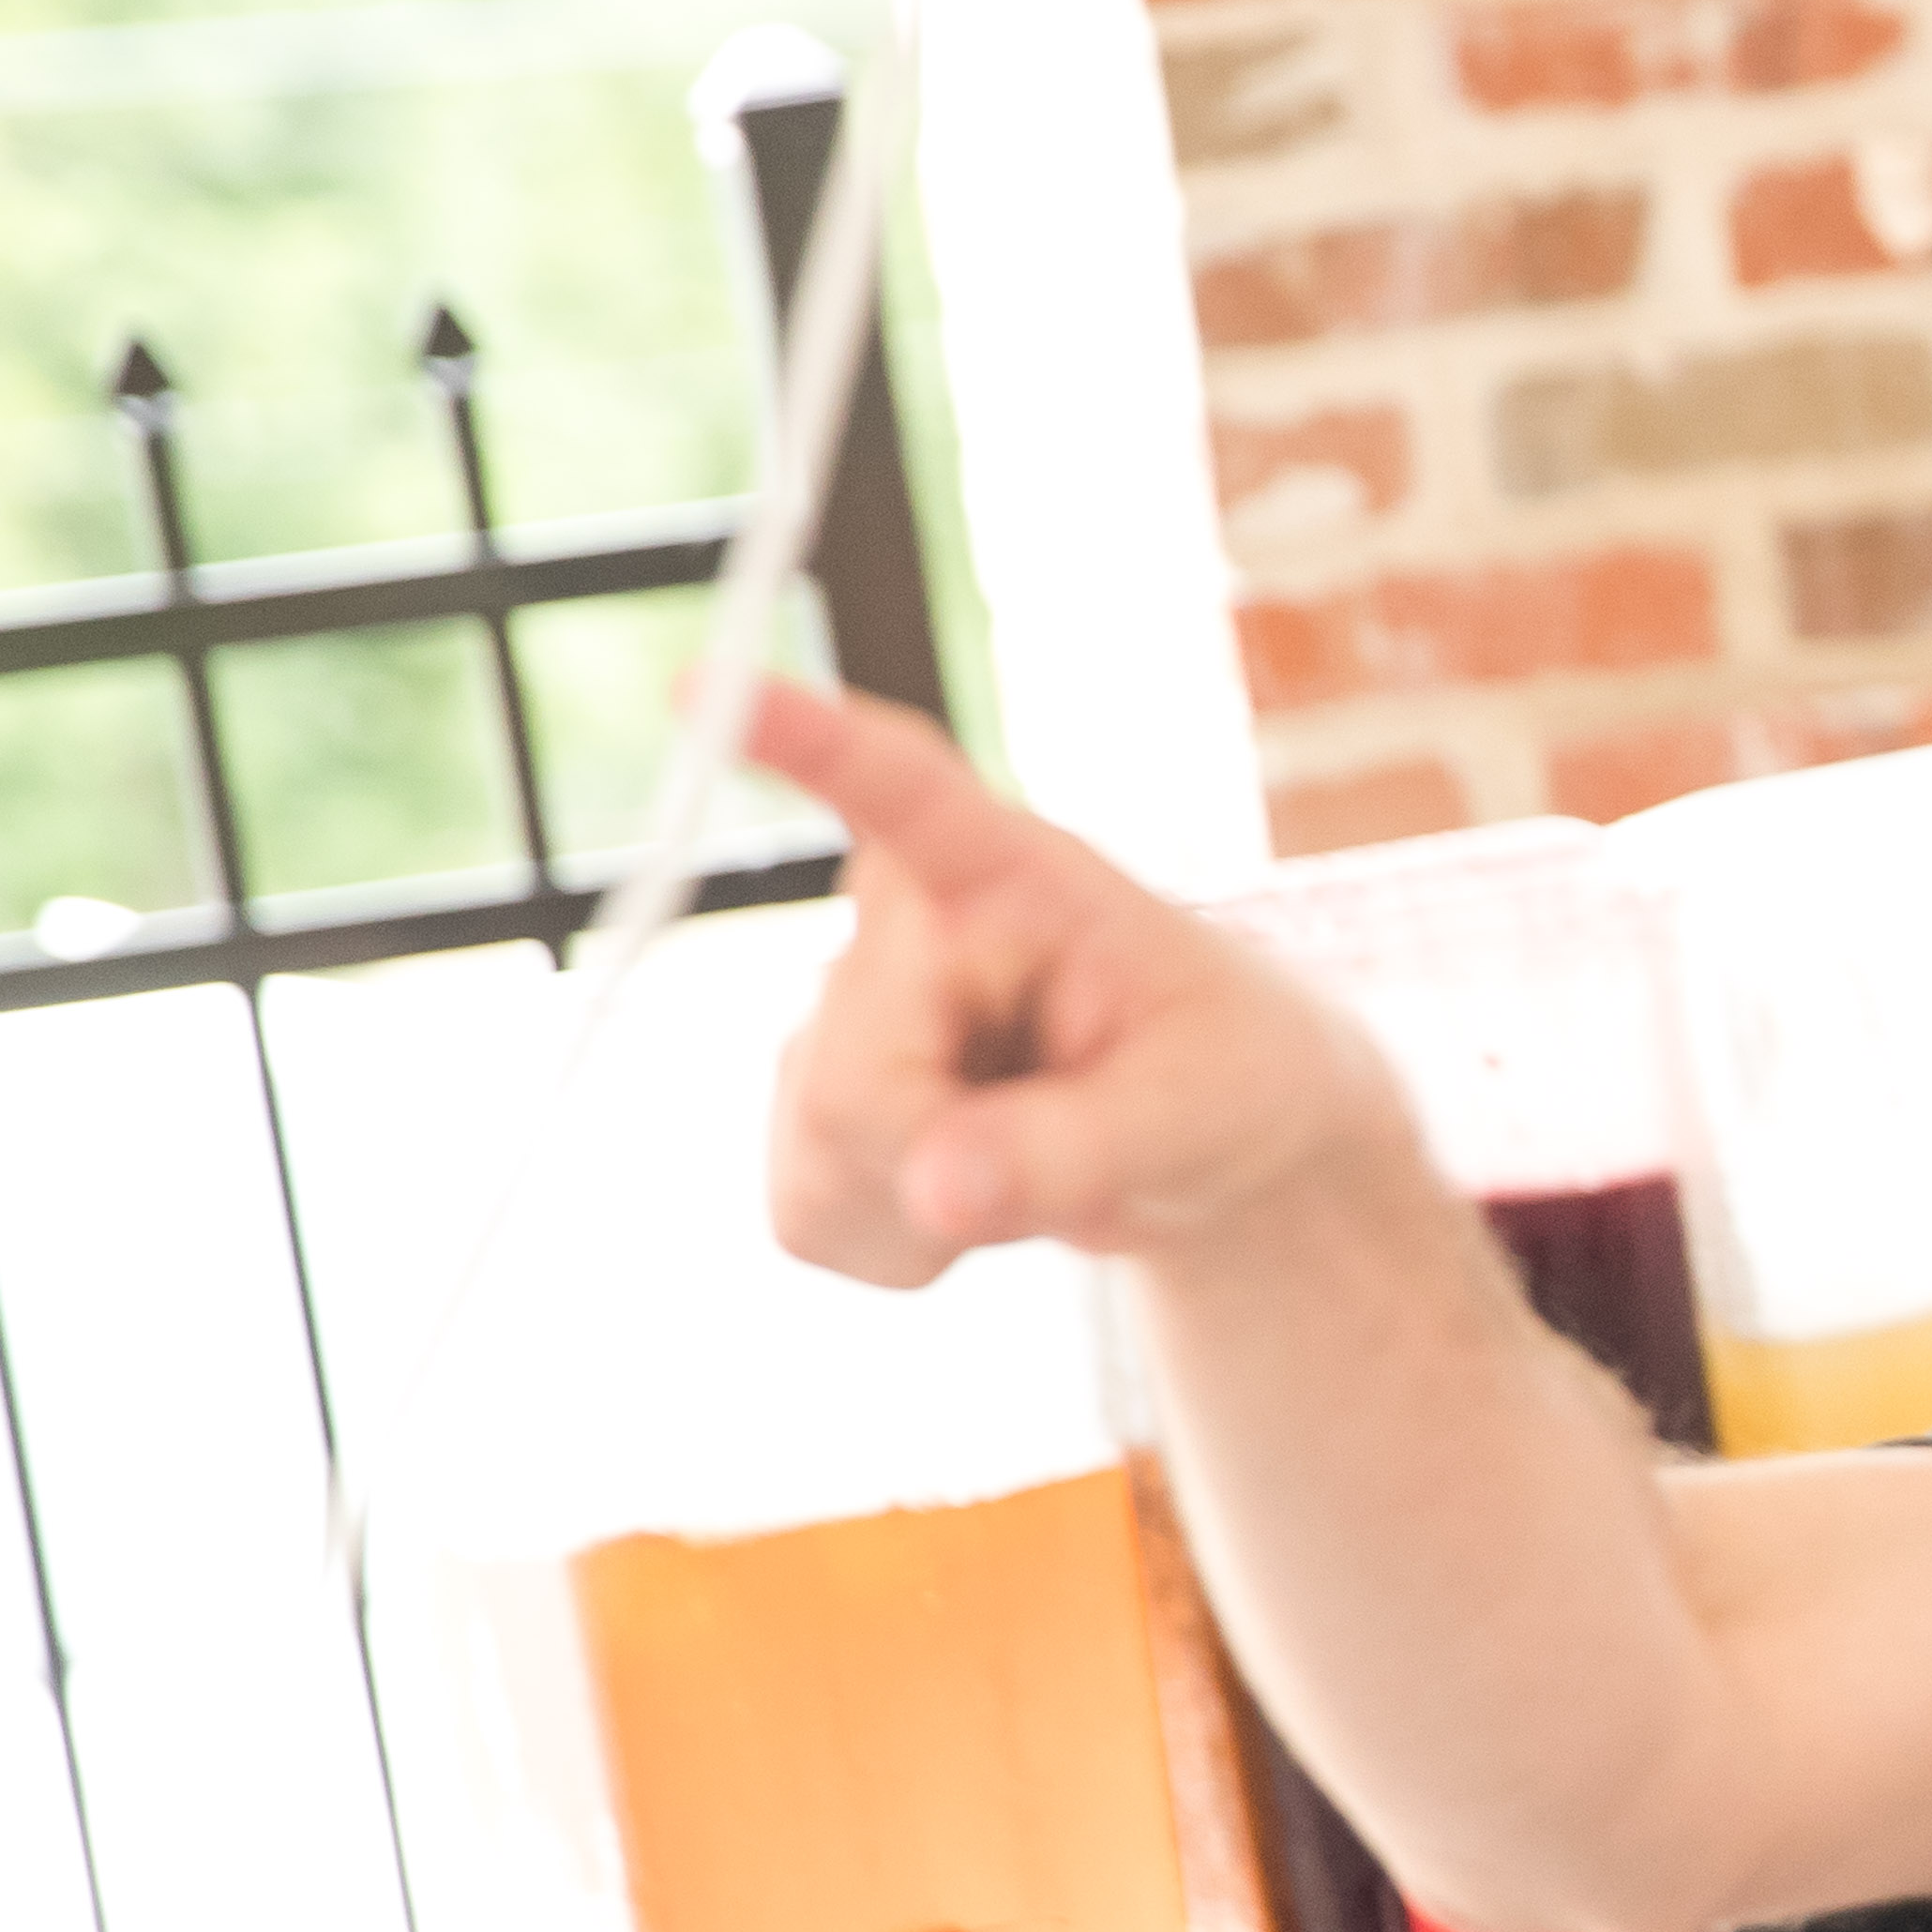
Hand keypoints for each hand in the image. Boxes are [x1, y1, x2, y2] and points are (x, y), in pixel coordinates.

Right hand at [745, 681, 1404, 1285]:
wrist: (1212, 1138)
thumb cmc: (1228, 1077)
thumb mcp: (1198, 1112)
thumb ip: (1075, 1149)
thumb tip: (934, 1191)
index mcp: (1008, 872)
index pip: (900, 792)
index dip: (806, 744)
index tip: (703, 687)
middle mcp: (900, 925)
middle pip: (853, 1085)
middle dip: (952, 1158)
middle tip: (1077, 1147)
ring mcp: (839, 1013)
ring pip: (822, 1157)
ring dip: (936, 1208)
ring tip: (1037, 1156)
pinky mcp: (808, 1104)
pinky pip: (807, 1213)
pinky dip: (901, 1244)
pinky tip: (972, 1196)